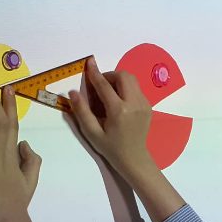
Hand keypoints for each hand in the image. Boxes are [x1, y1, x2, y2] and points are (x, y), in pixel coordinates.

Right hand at [68, 58, 154, 177]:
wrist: (134, 158)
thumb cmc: (111, 147)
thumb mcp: (92, 133)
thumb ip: (82, 111)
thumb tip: (73, 92)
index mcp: (119, 111)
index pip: (105, 86)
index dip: (95, 73)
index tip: (89, 62)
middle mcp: (134, 103)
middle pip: (123, 76)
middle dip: (110, 76)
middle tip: (100, 85)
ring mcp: (144, 104)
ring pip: (132, 80)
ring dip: (119, 80)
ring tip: (109, 92)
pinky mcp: (148, 106)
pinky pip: (136, 88)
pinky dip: (126, 88)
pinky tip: (119, 101)